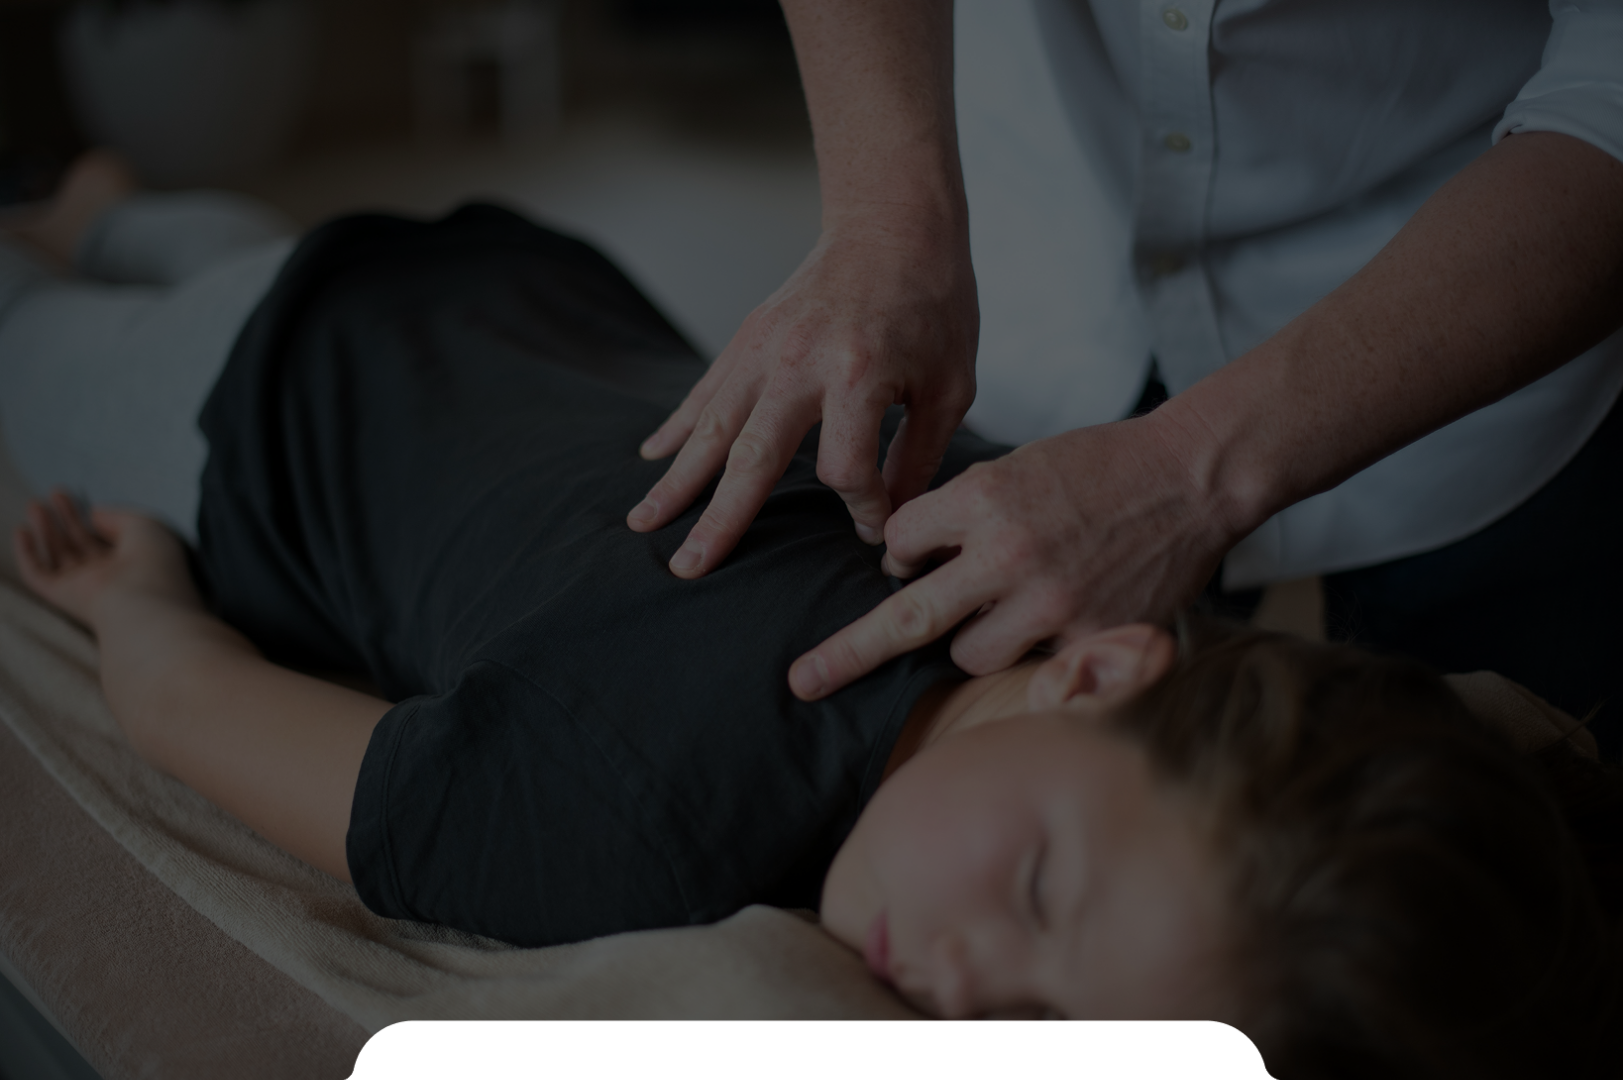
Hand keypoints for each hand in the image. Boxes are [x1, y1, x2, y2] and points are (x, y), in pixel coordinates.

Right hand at [13, 489, 197, 629]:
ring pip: (59, 555)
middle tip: (55, 493)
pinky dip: (27, 555)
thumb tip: (94, 514)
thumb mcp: (145, 526)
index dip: (93, 517)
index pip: (107, 538)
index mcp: (132, 562)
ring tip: (35, 505)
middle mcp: (108, 575)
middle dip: (67, 518)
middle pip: (81, 544)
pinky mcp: (63, 596)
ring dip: (46, 530)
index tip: (79, 495)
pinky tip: (22, 531)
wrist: (144, 602)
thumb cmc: (154, 563)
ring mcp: (85, 586)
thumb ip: (118, 516)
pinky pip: (38, 575)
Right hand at [627, 212, 977, 576]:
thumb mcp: (949, 385)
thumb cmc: (935, 306)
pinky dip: (678, 424)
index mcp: (859, 374)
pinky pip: (706, 389)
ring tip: (643, 522)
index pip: (844, 470)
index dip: (862, 509)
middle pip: (752, 458)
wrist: (894, 224)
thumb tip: (887, 519)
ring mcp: (765, 347)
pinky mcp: (748, 335)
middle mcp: (800, 363)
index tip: (875, 526)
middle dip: (719, 519)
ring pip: (712, 426)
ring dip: (677, 479)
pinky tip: (653, 457)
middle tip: (688, 569)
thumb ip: (919, 456)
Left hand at [788, 414, 1243, 699]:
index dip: (904, 551)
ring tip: (1009, 608)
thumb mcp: (1016, 466)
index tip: (917, 556)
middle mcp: (1007, 552)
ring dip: (970, 639)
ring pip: (967, 653)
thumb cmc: (1098, 467)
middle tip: (803, 681)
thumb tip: (909, 564)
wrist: (1191, 476)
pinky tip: (1059, 620)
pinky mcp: (1090, 637)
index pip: (900, 542)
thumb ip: (963, 515)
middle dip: (846, 653)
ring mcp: (1050, 601)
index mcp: (983, 497)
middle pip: (905, 618)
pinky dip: (1031, 652)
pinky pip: (1031, 668)